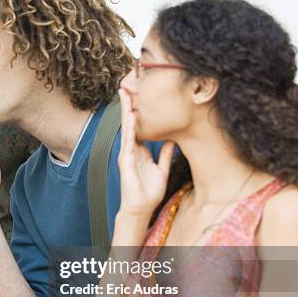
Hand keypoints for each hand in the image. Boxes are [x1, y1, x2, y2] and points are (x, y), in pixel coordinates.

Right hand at [117, 89, 174, 215]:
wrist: (141, 208)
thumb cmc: (149, 192)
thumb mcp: (162, 169)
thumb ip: (165, 154)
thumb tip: (171, 140)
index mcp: (139, 151)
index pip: (137, 128)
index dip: (137, 112)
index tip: (138, 97)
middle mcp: (131, 150)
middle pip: (129, 124)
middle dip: (127, 106)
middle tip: (126, 87)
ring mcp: (126, 155)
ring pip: (126, 129)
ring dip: (126, 112)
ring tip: (126, 95)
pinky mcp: (126, 161)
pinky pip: (128, 141)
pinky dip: (130, 128)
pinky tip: (131, 116)